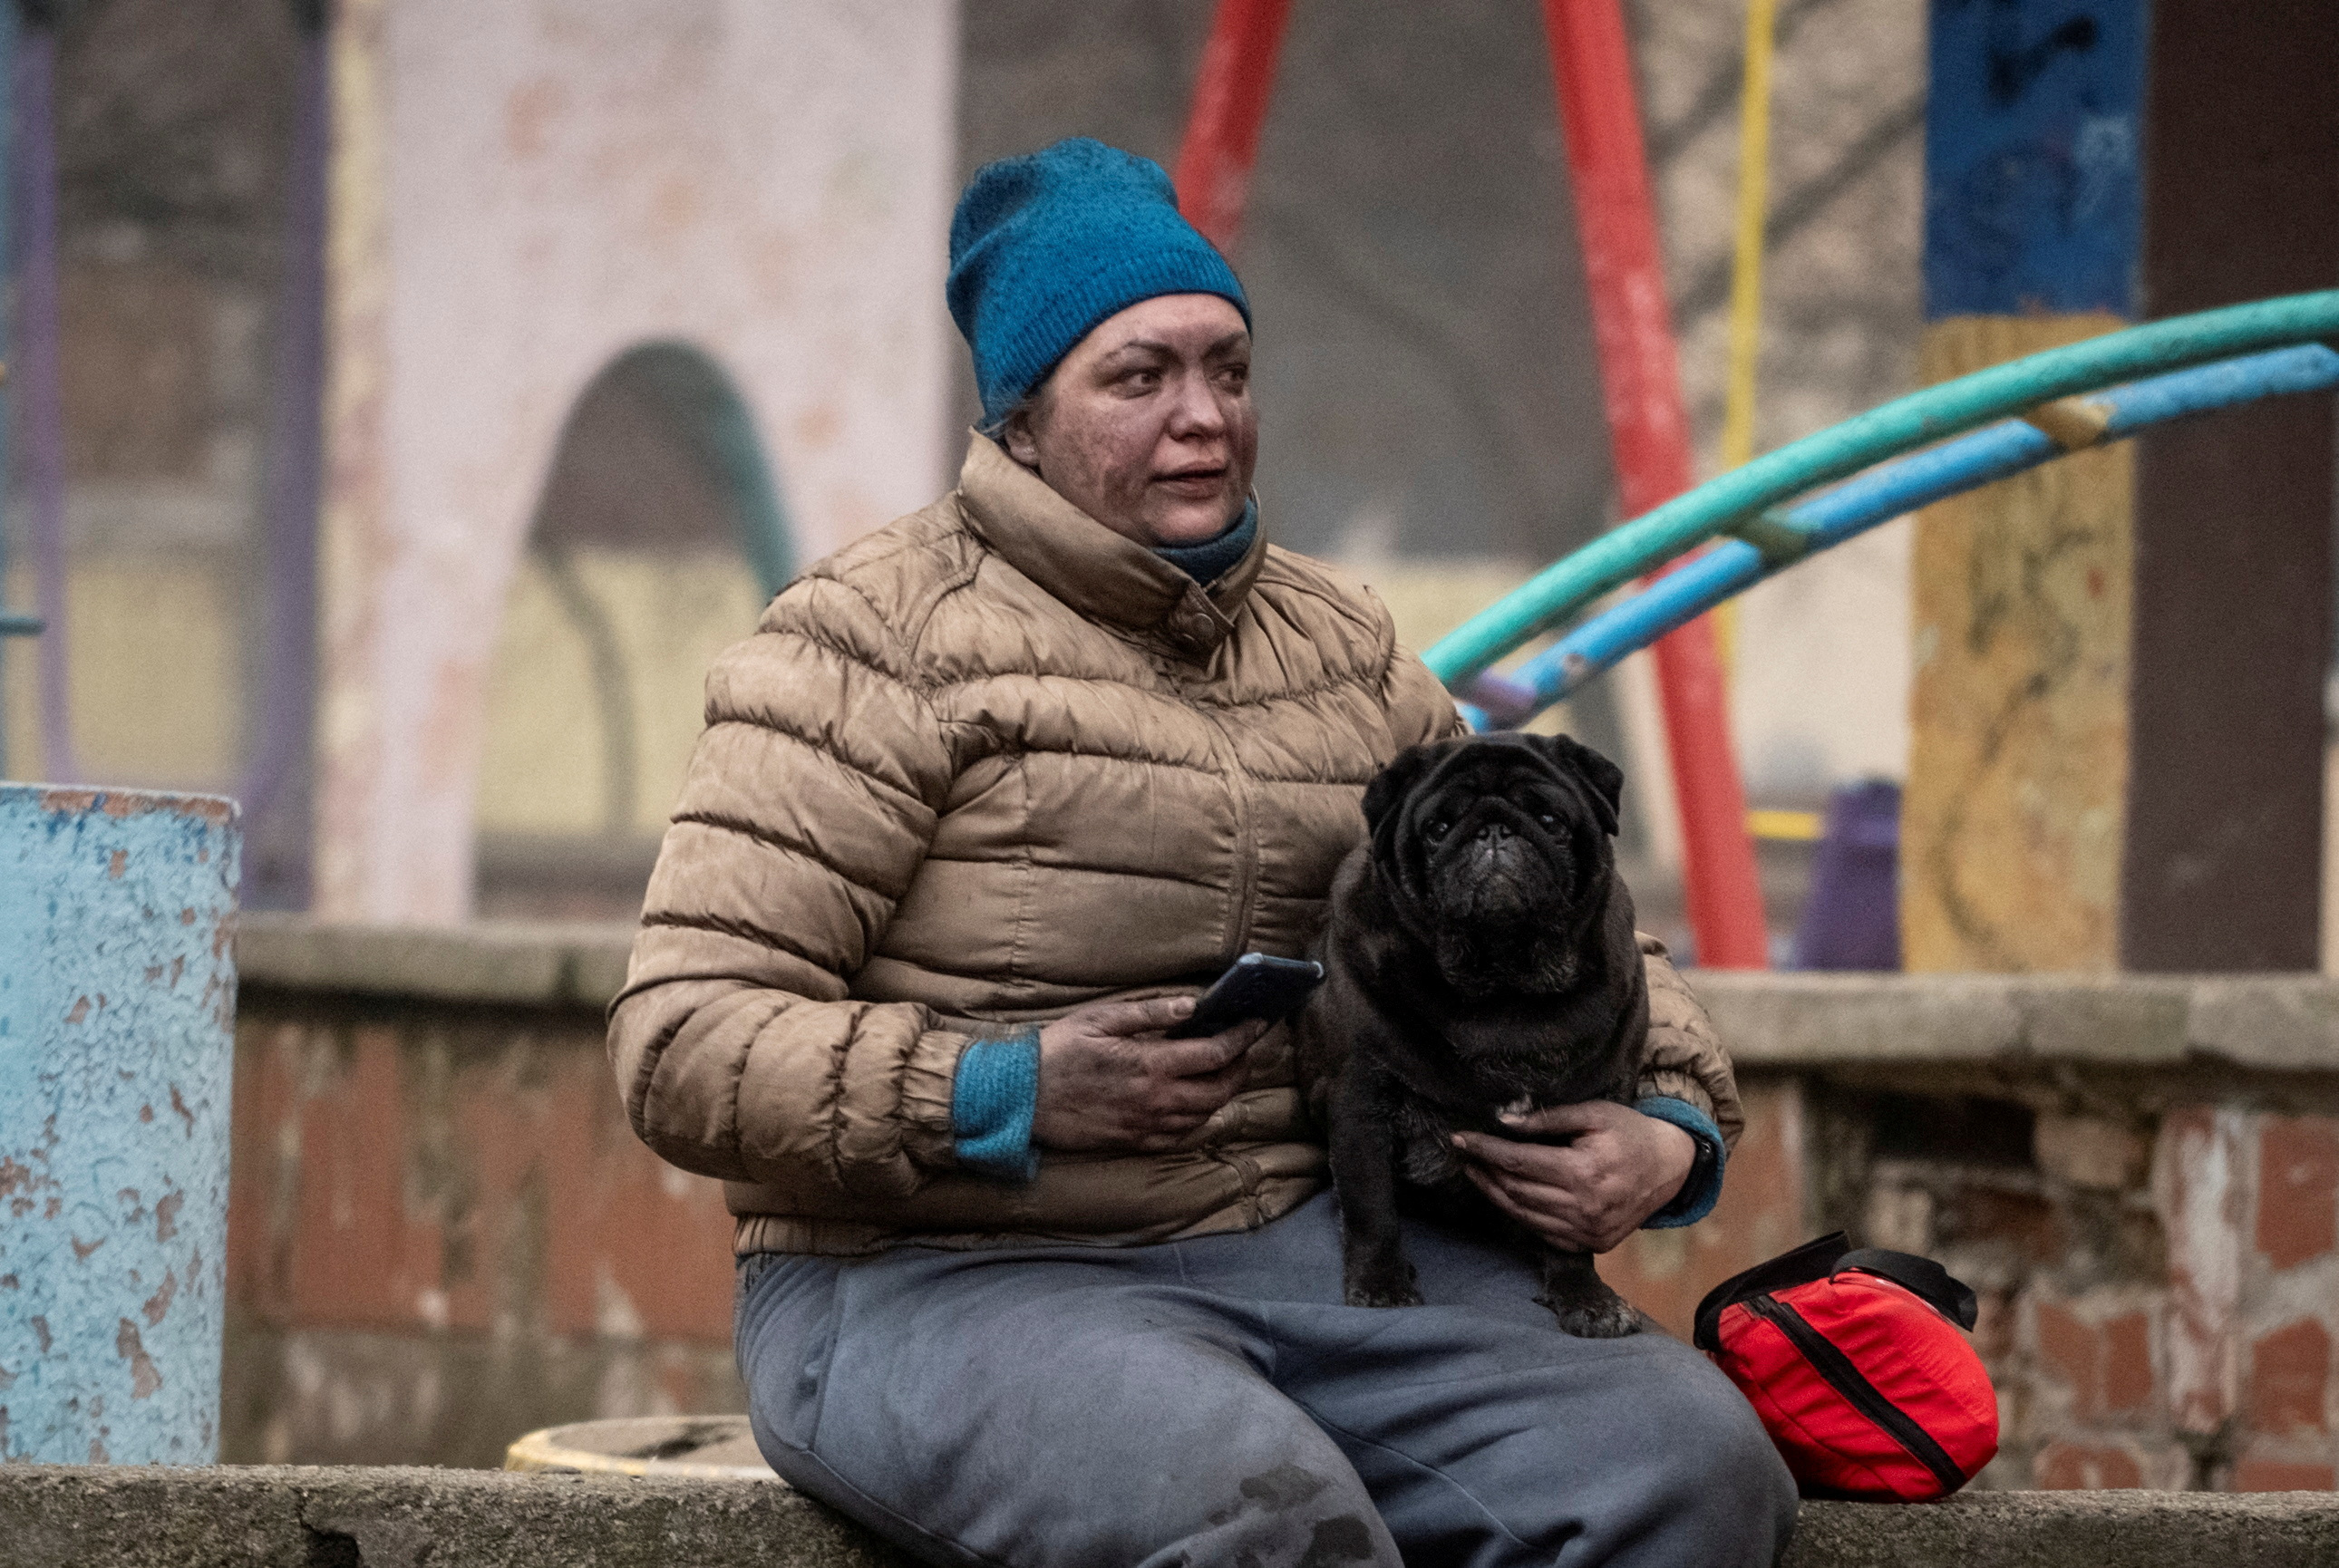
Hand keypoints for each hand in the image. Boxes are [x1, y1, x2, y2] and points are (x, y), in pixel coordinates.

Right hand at [1030, 997, 1268, 1153]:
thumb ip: (1150, 1013)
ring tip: (1225, 1070)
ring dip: (1222, 1092)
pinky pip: (1180, 1135)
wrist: (1020, 1098)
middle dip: (1242, 1067)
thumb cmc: (1057, 1051)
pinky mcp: (1133, 1141)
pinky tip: (1195, 1101)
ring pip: (1204, 1114)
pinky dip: (1197, 1117)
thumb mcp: (1101, 1019)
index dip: (1244, 1037)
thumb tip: (1192, 1006)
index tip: (1259, 1023)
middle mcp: (1156, 1101)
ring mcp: (1146, 1125)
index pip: (1216, 1054)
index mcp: (1151, 1065)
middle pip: (1220, 1089)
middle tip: (1245, 1048)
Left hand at [1449, 1101, 1696, 1252]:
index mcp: (1584, 1171)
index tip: (1459, 1139)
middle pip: (1515, 1191)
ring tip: (1477, 1173)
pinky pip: (1542, 1232)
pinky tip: (1506, 1196)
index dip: (1485, 1150)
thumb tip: (1504, 1123)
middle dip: (1484, 1171)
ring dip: (1494, 1194)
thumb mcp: (1593, 1113)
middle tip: (1464, 1155)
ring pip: (1524, 1215)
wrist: (1670, 1167)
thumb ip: (1548, 1119)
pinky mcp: (1591, 1244)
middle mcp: (1584, 1207)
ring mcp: (1588, 1231)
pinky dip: (1520, 1214)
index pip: (1518, 1162)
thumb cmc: (1629, 1133)